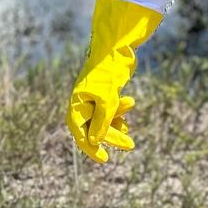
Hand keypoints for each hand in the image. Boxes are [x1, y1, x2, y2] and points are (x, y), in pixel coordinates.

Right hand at [66, 0, 162, 162]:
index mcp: (76, 105)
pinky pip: (110, 111)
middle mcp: (82, 103)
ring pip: (103, 120)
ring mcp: (93, 98)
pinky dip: (119, 115)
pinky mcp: (105, 93)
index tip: (104, 159)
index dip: (91, 148)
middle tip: (131, 145)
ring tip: (130, 133)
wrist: (116, 49)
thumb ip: (101, 122)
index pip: (79, 133)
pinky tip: (128, 116)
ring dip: (116, 126)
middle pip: (94, 128)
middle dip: (111, 137)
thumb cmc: (108, 74)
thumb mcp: (107, 101)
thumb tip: (94, 143)